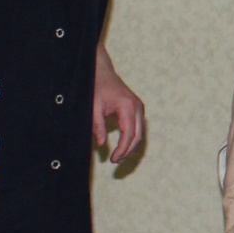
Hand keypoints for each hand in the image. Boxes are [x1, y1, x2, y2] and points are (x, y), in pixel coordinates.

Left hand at [92, 46, 145, 163]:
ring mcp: (139, 108)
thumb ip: (97, 125)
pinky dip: (133, 139)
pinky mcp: (137, 109)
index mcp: (128, 106)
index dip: (122, 149)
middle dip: (128, 151)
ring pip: (140, 133)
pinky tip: (124, 147)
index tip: (113, 159)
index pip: (129, 133)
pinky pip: (138, 128)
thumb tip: (102, 144)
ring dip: (131, 147)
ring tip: (120, 157)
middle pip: (138, 136)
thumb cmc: (97, 87)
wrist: (102, 71)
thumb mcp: (93, 107)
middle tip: (116, 161)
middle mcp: (138, 107)